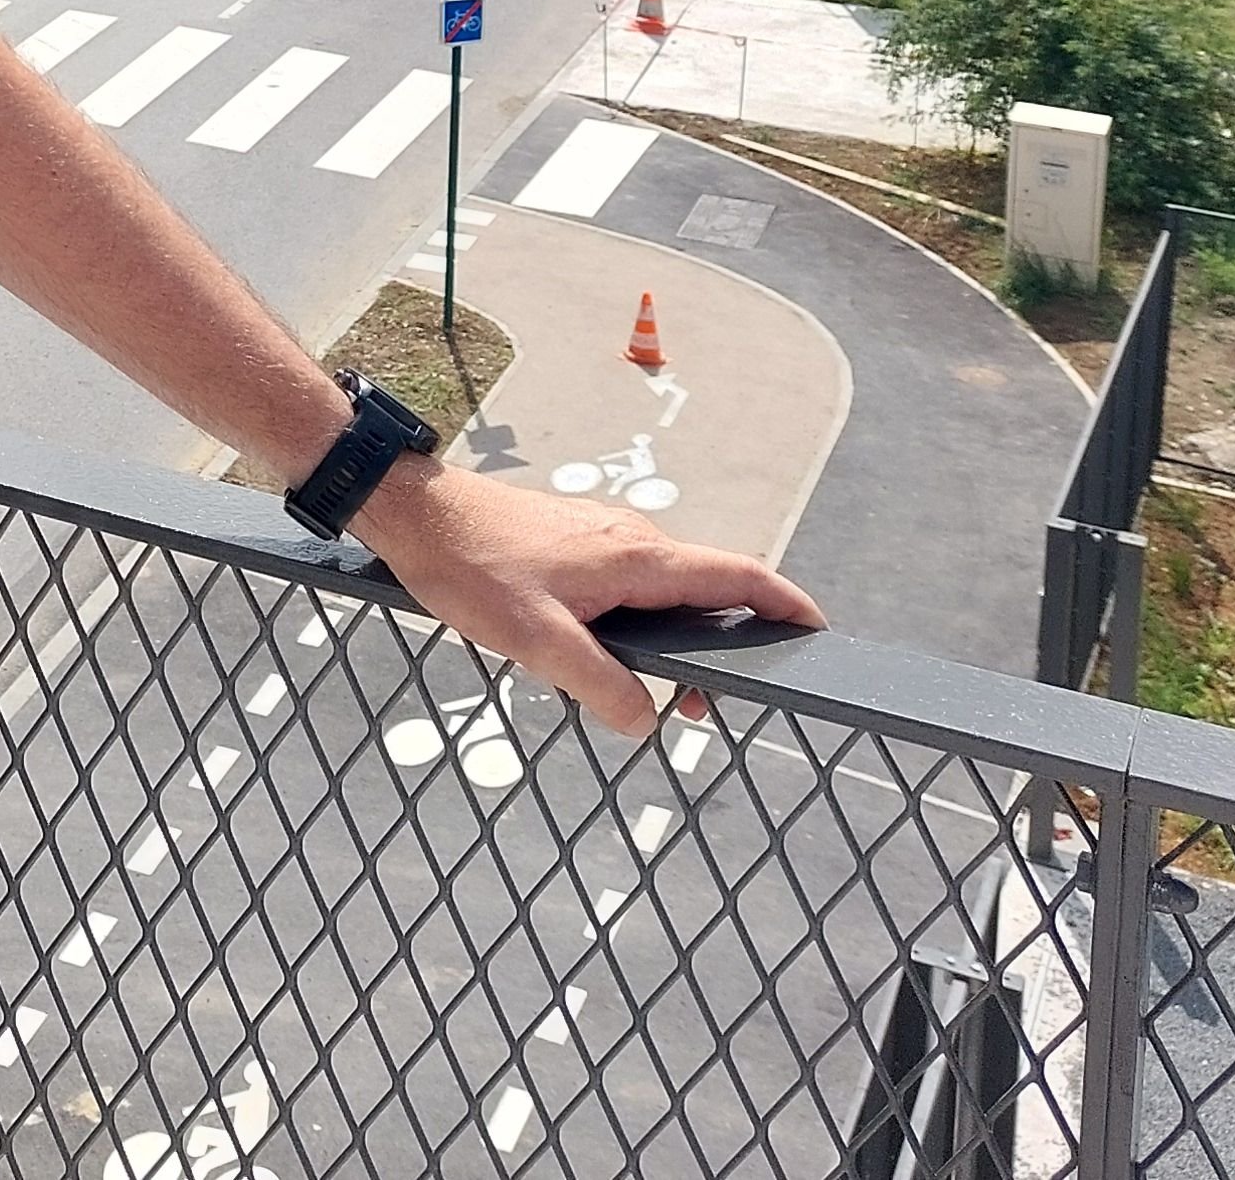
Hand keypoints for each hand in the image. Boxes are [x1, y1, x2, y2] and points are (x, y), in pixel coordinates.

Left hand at [344, 464, 818, 736]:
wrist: (416, 514)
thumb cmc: (471, 566)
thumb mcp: (535, 640)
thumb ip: (598, 684)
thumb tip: (649, 721)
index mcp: (638, 558)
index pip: (738, 575)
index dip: (787, 603)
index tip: (819, 634)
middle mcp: (632, 540)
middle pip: (707, 592)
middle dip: (725, 645)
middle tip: (710, 706)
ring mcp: (604, 539)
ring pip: (665, 594)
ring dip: (675, 641)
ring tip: (658, 694)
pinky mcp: (577, 546)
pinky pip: (630, 588)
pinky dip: (640, 625)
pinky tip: (606, 660)